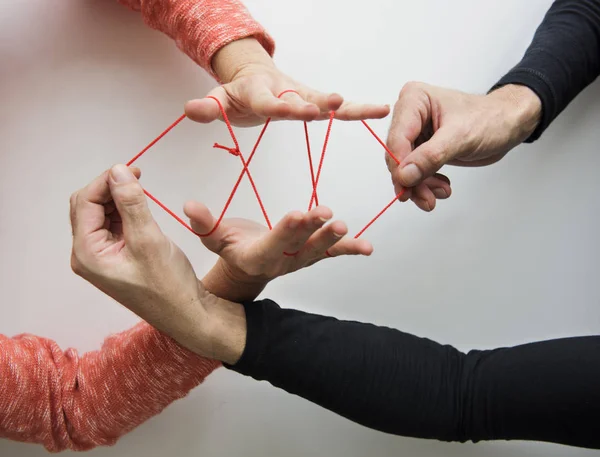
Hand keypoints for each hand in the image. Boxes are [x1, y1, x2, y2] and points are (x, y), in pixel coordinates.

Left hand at [69, 164, 223, 357]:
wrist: (187, 314)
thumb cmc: (169, 285)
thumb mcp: (149, 239)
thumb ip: (131, 203)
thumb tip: (118, 171)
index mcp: (87, 253)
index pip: (85, 202)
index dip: (106, 180)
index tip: (134, 169)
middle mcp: (87, 255)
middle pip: (88, 207)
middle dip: (110, 188)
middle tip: (138, 177)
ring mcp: (101, 257)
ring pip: (101, 214)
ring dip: (118, 199)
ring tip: (142, 193)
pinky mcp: (116, 257)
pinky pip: (113, 226)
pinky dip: (125, 212)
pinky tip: (141, 210)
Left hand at [184, 38, 389, 126]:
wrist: (255, 77)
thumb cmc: (238, 94)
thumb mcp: (219, 100)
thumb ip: (207, 108)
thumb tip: (189, 110)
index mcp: (260, 92)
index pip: (271, 103)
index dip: (285, 108)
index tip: (303, 113)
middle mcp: (286, 91)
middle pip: (302, 100)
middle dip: (317, 104)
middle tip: (332, 105)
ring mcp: (302, 95)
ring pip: (326, 102)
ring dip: (347, 107)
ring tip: (374, 110)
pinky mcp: (314, 100)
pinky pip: (337, 108)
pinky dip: (357, 109)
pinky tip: (380, 110)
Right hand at [184, 202, 372, 289]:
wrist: (246, 270)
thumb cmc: (231, 248)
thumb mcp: (213, 238)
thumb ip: (204, 223)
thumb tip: (189, 205)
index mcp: (258, 257)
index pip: (274, 242)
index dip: (287, 230)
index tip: (298, 214)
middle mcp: (282, 262)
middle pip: (300, 245)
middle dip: (313, 230)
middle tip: (327, 216)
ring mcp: (299, 260)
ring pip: (318, 249)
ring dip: (333, 239)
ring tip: (344, 227)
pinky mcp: (311, 255)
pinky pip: (332, 253)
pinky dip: (349, 249)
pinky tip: (367, 247)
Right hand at [385, 82, 541, 210]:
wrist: (508, 124)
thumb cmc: (490, 119)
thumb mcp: (461, 137)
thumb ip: (430, 156)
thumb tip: (404, 174)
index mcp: (414, 100)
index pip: (396, 138)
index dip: (399, 166)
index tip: (407, 188)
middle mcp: (410, 115)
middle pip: (398, 155)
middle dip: (411, 180)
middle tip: (425, 198)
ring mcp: (416, 132)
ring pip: (405, 168)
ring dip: (419, 186)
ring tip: (437, 195)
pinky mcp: (423, 148)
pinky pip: (415, 172)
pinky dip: (426, 184)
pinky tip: (440, 187)